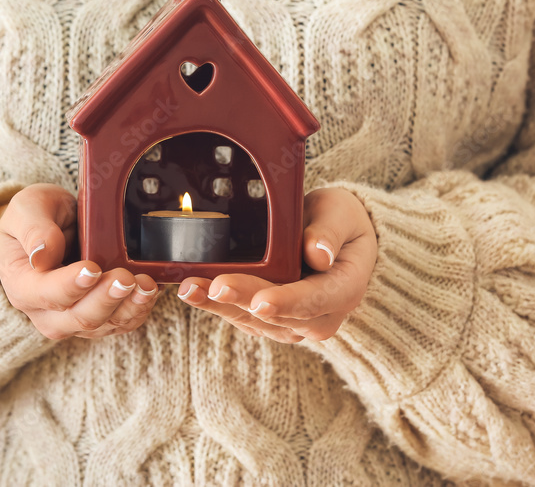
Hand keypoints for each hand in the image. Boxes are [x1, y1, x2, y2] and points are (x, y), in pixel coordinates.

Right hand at [0, 183, 162, 339]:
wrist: (46, 230)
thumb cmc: (33, 218)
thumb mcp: (26, 209)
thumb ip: (33, 229)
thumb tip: (42, 254)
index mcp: (22, 286)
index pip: (46, 294)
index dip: (70, 285)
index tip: (92, 268)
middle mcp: (45, 311)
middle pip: (79, 318)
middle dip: (106, 299)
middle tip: (125, 277)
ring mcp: (72, 319)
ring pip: (103, 325)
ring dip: (128, 307)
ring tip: (146, 285)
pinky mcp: (97, 318)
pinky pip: (120, 323)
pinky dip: (138, 310)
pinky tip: (150, 291)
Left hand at [176, 187, 376, 342]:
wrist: (335, 238)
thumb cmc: (339, 221)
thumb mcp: (341, 213)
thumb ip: (330, 232)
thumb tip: (319, 255)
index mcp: (344, 290)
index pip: (315, 301)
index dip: (287, 302)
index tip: (262, 301)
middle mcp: (320, 315)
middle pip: (278, 316)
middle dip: (243, 301)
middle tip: (214, 286)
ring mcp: (294, 322)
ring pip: (254, 321)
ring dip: (220, 306)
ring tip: (191, 288)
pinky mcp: (270, 320)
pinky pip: (241, 316)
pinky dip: (215, 305)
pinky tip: (193, 291)